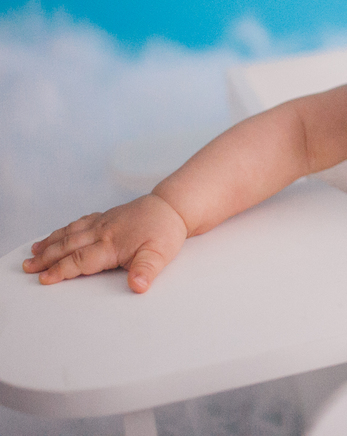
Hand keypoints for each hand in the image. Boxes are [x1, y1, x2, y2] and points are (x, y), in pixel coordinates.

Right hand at [22, 194, 188, 293]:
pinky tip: (58, 234)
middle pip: (68, 246)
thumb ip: (146, 271)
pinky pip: (79, 222)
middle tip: (27, 267)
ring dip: (50, 243)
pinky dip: (65, 229)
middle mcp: (102, 231)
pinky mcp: (106, 216)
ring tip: (33, 251)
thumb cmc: (166, 231)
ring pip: (70, 233)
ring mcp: (103, 222)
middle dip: (46, 258)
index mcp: (111, 244)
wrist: (173, 206)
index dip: (61, 271)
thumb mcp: (160, 254)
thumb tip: (137, 287)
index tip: (44, 279)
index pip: (80, 261)